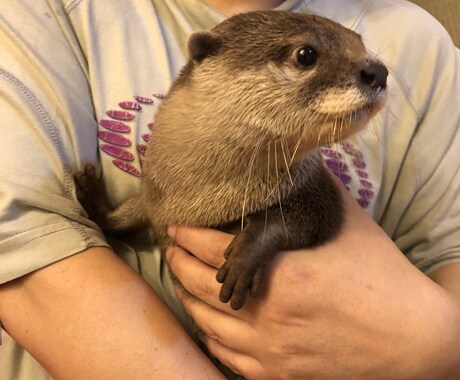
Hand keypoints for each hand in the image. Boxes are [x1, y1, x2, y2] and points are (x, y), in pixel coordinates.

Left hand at [166, 187, 459, 378]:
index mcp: (285, 276)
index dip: (188, 236)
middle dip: (179, 262)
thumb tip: (295, 164)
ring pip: (207, 324)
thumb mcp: (350, 227)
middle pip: (200, 287)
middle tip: (171, 248)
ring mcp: (271, 354)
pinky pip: (225, 356)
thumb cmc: (384, 280)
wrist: (415, 342)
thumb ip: (317, 192)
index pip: (214, 251)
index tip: (176, 226)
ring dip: (187, 297)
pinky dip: (208, 333)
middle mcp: (270, 318)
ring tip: (180, 279)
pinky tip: (205, 320)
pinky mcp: (278, 377)